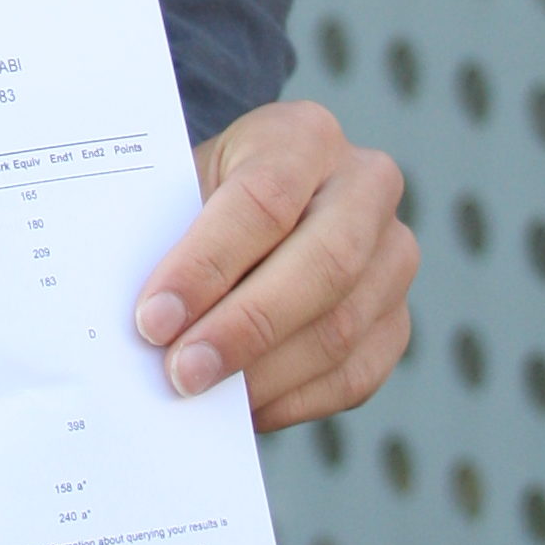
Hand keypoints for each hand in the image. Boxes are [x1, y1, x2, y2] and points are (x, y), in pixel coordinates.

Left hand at [134, 100, 415, 429]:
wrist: (255, 205)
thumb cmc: (204, 197)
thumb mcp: (185, 186)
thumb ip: (170, 237)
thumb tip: (147, 323)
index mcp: (306, 136)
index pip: (264, 199)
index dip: (207, 264)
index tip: (153, 318)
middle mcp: (367, 186)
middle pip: (323, 265)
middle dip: (244, 327)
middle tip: (181, 373)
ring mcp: (394, 255)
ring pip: (341, 328)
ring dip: (264, 374)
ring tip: (202, 397)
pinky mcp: (397, 319)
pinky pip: (356, 375)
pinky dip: (294, 400)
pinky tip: (243, 409)